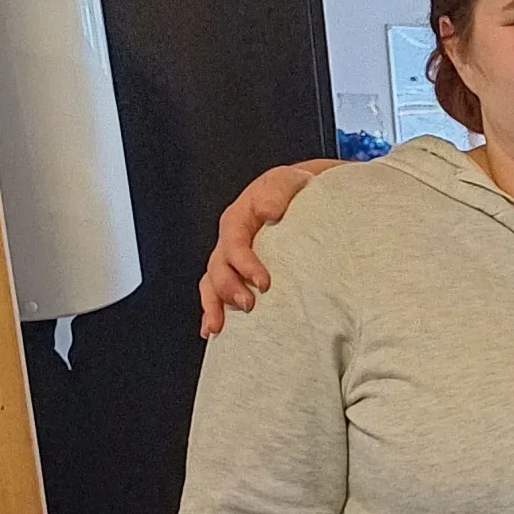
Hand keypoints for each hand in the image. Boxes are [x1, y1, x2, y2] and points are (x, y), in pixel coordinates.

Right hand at [199, 161, 331, 335]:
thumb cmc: (294, 191)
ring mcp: (231, 261)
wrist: (302, 199)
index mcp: (237, 220)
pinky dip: (213, 312)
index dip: (245, 264)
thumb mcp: (286, 182)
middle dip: (229, 289)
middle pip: (218, 268)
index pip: (234, 244)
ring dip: (214, 306)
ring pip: (212, 284)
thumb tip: (268, 211)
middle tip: (249, 305)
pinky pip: (218, 294)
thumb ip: (276, 193)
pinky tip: (211, 331)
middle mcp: (229, 243)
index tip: (264, 283)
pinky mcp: (239, 276)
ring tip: (219, 328)